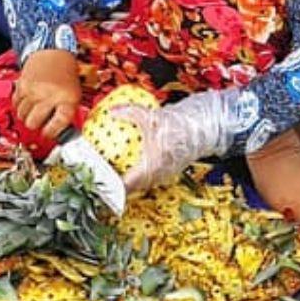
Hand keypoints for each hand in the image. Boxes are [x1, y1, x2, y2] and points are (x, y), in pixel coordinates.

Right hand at [13, 50, 81, 137]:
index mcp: (67, 99)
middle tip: (41, 121)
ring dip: (27, 116)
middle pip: (33, 123)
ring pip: (22, 116)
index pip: (57, 124)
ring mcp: (33, 90)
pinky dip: (20, 106)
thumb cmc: (66, 75)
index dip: (51, 132)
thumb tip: (61, 135)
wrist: (54, 52)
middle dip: (36, 126)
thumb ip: (67, 114)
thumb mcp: (74, 95)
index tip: (49, 134)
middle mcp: (49, 94)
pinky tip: (28, 101)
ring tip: (35, 108)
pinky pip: (15, 105)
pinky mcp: (21, 85)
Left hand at [113, 90, 234, 193]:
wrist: (202, 128)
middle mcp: (157, 176)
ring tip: (113, 171)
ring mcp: (164, 174)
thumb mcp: (149, 116)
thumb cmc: (180, 126)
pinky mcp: (169, 170)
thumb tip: (111, 112)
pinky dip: (139, 171)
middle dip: (116, 184)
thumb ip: (128, 113)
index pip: (124, 186)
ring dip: (128, 178)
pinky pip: (149, 175)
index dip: (109, 188)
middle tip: (101, 176)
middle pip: (131, 187)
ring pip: (141, 182)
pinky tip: (132, 160)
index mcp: (151, 168)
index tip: (98, 183)